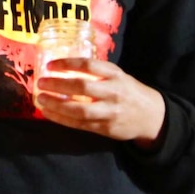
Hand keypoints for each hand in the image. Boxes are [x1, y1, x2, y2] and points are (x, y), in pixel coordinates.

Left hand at [36, 57, 165, 147]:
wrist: (153, 117)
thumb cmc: (128, 91)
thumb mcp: (118, 76)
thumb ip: (96, 72)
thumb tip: (62, 67)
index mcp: (116, 75)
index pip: (89, 65)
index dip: (67, 64)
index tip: (50, 65)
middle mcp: (114, 93)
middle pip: (82, 87)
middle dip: (58, 85)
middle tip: (41, 82)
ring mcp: (110, 112)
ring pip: (80, 110)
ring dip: (56, 105)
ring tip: (41, 99)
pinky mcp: (106, 129)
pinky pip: (80, 124)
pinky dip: (61, 119)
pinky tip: (48, 113)